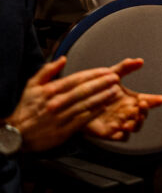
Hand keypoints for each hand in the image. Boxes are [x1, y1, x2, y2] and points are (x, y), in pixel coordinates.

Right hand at [5, 57, 121, 151]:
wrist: (16, 134)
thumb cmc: (26, 108)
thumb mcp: (32, 86)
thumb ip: (47, 70)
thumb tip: (63, 58)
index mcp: (50, 91)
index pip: (76, 79)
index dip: (93, 74)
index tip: (106, 71)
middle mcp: (56, 103)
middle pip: (83, 91)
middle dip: (102, 83)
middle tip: (115, 78)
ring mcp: (60, 118)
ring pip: (85, 105)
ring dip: (102, 97)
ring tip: (115, 90)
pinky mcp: (63, 131)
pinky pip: (82, 120)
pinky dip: (95, 113)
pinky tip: (105, 107)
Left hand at [83, 59, 161, 140]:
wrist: (75, 103)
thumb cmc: (95, 89)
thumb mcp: (110, 75)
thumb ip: (125, 68)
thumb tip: (140, 60)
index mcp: (130, 100)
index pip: (147, 101)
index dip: (155, 101)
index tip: (160, 99)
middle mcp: (127, 112)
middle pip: (143, 114)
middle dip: (146, 110)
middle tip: (144, 103)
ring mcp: (119, 122)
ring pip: (136, 127)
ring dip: (138, 123)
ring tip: (136, 116)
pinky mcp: (109, 132)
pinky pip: (121, 137)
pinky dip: (125, 133)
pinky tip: (123, 126)